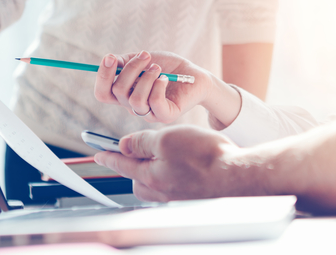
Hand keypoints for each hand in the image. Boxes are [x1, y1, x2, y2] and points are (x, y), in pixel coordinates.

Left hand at [93, 126, 254, 201]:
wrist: (237, 176)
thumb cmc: (204, 156)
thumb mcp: (167, 139)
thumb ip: (143, 142)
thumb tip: (123, 145)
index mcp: (150, 176)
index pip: (123, 164)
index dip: (109, 155)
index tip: (98, 152)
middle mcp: (162, 191)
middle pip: (138, 178)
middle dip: (133, 166)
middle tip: (136, 151)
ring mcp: (178, 196)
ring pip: (157, 183)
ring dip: (156, 170)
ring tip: (165, 155)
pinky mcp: (193, 196)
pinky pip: (175, 184)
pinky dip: (174, 174)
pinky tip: (186, 165)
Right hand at [94, 51, 217, 123]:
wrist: (194, 75)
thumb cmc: (168, 67)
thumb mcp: (143, 60)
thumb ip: (124, 62)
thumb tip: (108, 60)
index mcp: (125, 94)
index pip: (102, 93)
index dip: (102, 76)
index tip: (110, 58)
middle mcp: (133, 106)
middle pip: (117, 92)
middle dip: (131, 68)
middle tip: (146, 56)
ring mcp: (149, 113)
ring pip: (135, 99)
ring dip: (146, 77)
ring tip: (158, 68)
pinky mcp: (165, 116)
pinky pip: (154, 103)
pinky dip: (158, 85)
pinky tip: (165, 78)